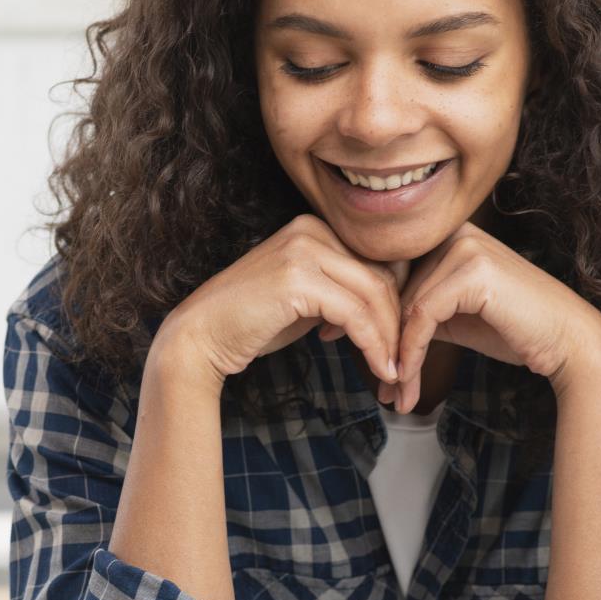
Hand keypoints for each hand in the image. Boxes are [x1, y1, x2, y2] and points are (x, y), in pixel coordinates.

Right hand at [155, 215, 404, 395]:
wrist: (200, 337)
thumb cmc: (249, 324)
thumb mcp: (305, 300)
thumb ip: (340, 293)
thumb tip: (385, 308)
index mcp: (312, 228)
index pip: (376, 262)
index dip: (394, 305)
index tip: (394, 343)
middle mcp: (310, 230)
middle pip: (381, 275)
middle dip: (397, 323)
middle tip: (400, 361)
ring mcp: (303, 250)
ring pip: (374, 294)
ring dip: (390, 338)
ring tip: (393, 371)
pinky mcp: (298, 279)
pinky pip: (356, 313)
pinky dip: (373, 344)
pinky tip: (377, 367)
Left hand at [391, 222, 600, 412]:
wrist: (569, 342)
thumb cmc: (516, 331)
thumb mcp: (456, 316)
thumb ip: (420, 310)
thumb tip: (374, 329)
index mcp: (451, 236)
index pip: (395, 276)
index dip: (379, 321)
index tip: (366, 359)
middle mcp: (456, 233)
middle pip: (396, 292)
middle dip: (384, 344)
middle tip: (380, 388)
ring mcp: (466, 248)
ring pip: (406, 308)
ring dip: (396, 357)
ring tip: (395, 395)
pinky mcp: (473, 272)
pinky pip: (422, 316)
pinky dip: (411, 353)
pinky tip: (408, 381)